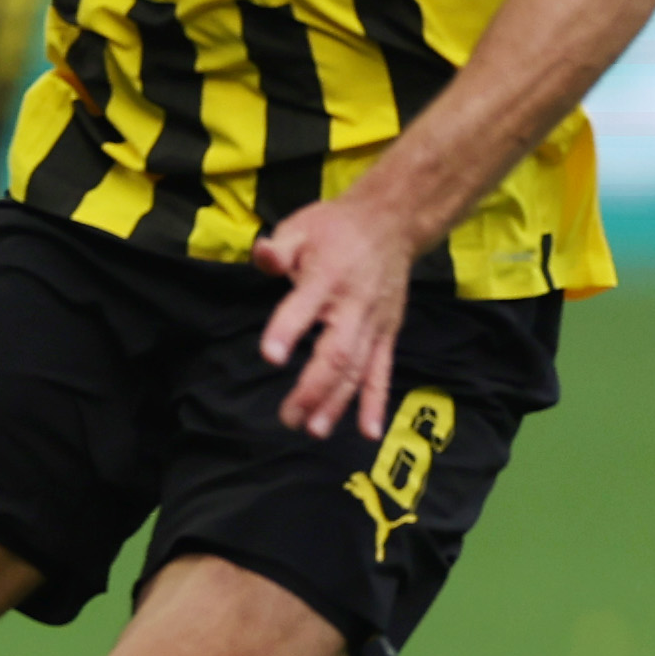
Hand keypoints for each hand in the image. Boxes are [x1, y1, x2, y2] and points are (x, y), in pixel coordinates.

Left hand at [250, 192, 426, 438]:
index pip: (305, 306)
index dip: (287, 330)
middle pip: (337, 353)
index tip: (269, 356)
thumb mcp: (302, 226)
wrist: (391, 223)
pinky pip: (382, 370)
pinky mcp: (387, 333)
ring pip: (358, 369)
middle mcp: (354, 305)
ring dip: (338, 403)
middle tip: (289, 417)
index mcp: (327, 276)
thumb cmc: (335, 228)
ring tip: (315, 429)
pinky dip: (376, 401)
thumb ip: (280, 248)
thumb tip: (262, 255)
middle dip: (313, 389)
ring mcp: (374, 323)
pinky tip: (369, 432)